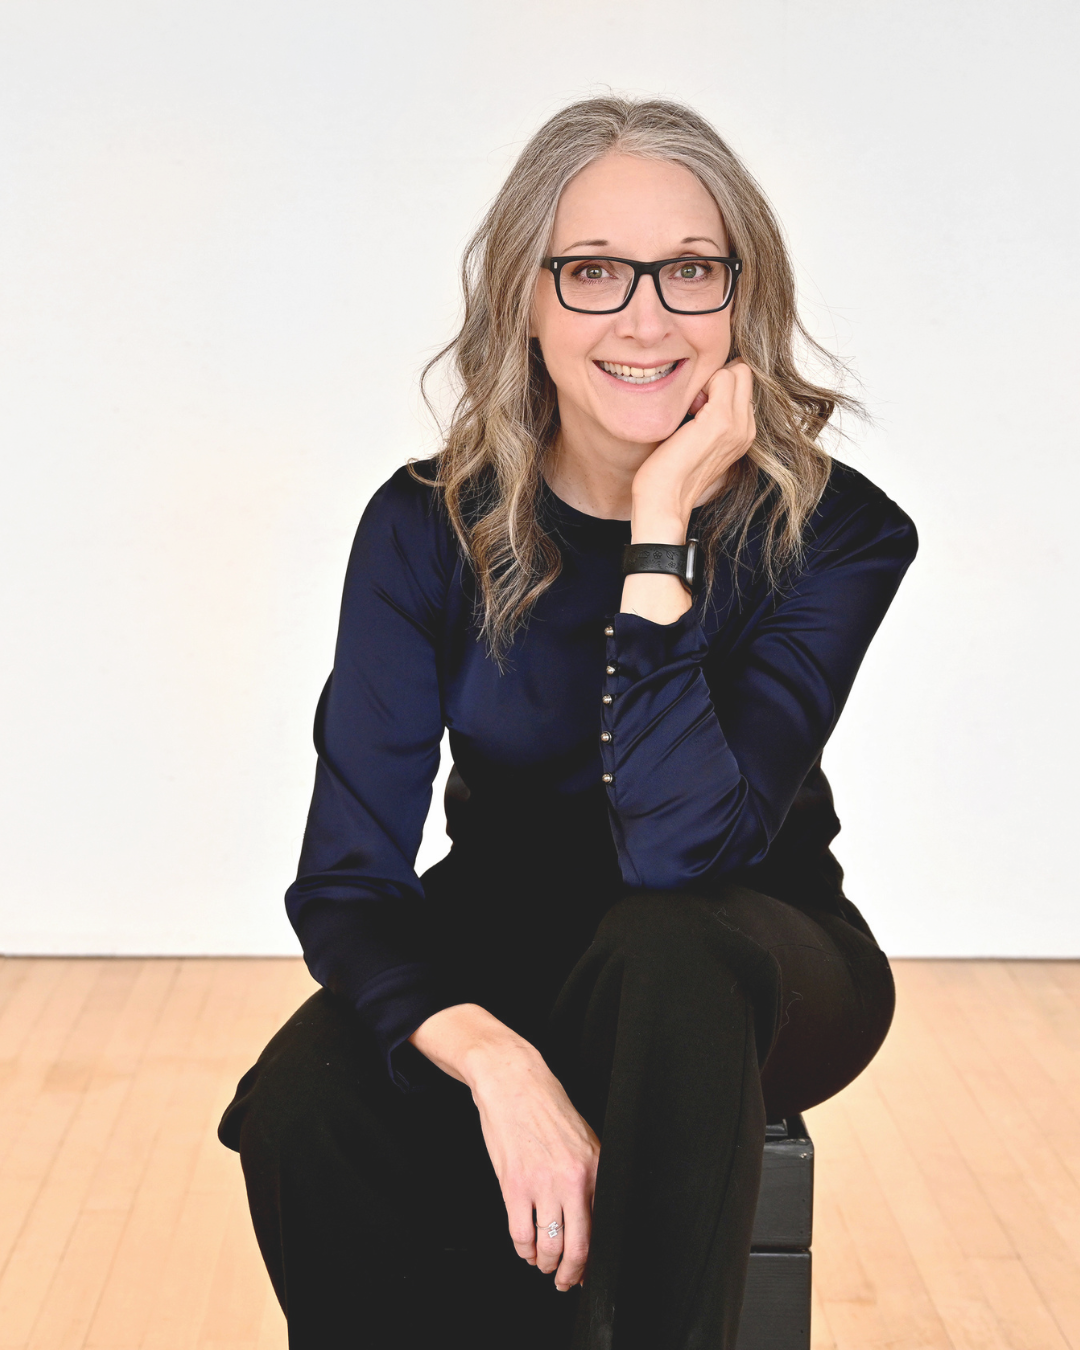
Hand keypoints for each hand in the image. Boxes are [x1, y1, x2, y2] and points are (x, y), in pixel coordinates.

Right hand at [408, 1004, 598, 1290]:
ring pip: (548, 1246)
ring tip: (542, 1263)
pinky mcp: (514, 1185)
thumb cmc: (546, 1107)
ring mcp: (542, 1183)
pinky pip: (520, 1234)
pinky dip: (523, 1250)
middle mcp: (573, 1179)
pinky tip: (524, 1248)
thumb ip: (591, 1176)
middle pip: (578, 1247)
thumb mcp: (583, 1138)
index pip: (602, 1228)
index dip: (594, 1259)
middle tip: (565, 1280)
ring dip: (545, 1264)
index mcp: (595, 1167)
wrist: (513, 1082)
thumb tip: (593, 1217)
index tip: (587, 1270)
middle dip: (571, 1273)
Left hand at [630, 358, 756, 537]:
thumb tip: (703, 389)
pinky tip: (686, 413)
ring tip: (691, 411)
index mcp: (743, 433)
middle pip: (743, 373)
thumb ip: (709, 416)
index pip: (742, 384)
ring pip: (735, 371)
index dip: (718, 385)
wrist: (664, 500)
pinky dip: (700, 385)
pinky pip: (721, 376)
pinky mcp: (720, 421)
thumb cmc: (670, 471)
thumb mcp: (698, 440)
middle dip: (717, 378)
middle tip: (694, 405)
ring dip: (709, 381)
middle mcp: (747, 429)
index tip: (696, 408)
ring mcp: (737, 425)